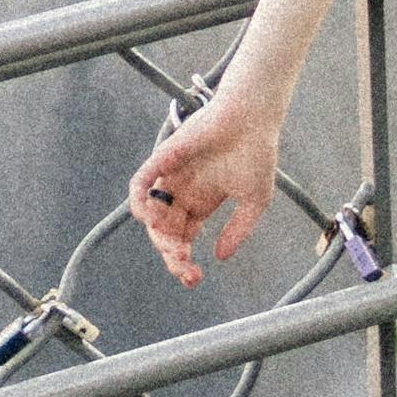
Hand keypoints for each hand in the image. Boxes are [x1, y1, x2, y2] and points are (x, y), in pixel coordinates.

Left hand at [129, 84, 280, 280]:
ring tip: (175, 247)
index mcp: (201, 202)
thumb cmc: (257, 153)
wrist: (254, 118)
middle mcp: (183, 191)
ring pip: (151, 212)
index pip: (183, 238)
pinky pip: (141, 182)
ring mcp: (171, 176)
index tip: (194, 278)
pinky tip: (149, 218)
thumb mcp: (255, 200)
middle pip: (165, 232)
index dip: (183, 261)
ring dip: (157, 234)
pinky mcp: (164, 158)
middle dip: (171, 254)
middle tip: (184, 266)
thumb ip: (239, 229)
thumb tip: (220, 257)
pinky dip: (139, 201)